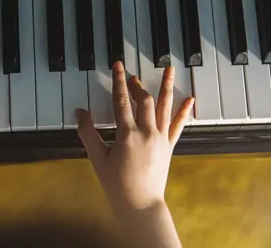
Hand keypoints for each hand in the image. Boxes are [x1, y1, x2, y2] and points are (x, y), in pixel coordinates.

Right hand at [76, 62, 193, 210]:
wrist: (139, 204)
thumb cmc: (116, 184)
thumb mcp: (97, 158)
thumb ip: (88, 133)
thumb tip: (80, 113)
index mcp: (128, 135)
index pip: (122, 101)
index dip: (119, 82)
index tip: (119, 66)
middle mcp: (147, 133)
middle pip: (143, 100)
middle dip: (137, 85)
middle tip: (131, 75)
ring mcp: (160, 139)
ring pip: (164, 107)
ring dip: (165, 86)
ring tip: (169, 69)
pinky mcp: (168, 146)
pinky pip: (178, 125)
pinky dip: (184, 111)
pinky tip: (189, 99)